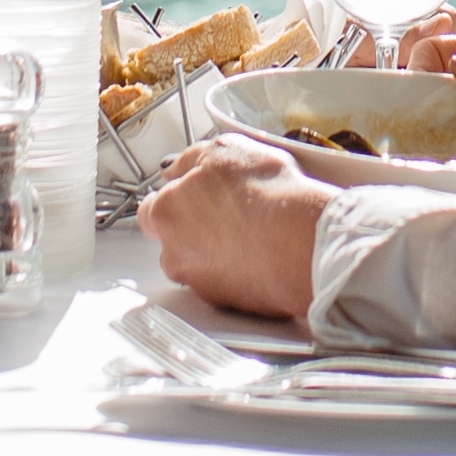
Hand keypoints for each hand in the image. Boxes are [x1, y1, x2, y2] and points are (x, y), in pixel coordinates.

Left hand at [137, 134, 333, 320]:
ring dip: (215, 254)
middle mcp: (173, 254)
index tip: (194, 193)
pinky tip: (262, 257)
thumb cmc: (268, 195)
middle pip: (172, 240)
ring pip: (198, 266)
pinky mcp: (228, 305)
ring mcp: (199, 283)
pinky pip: (225, 287)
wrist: (303, 244)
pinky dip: (237, 274)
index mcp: (166, 212)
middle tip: (228, 213)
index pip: (152, 208)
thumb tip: (176, 168)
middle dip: (192, 229)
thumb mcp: (227, 150)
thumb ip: (191, 159)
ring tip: (250, 236)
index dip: (175, 198)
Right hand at [411, 24, 455, 195]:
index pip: (430, 47)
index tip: (417, 79)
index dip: (416, 57)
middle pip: (422, 83)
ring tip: (425, 140)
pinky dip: (444, 160)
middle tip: (418, 107)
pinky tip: (446, 167)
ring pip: (433, 124)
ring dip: (422, 128)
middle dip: (408, 88)